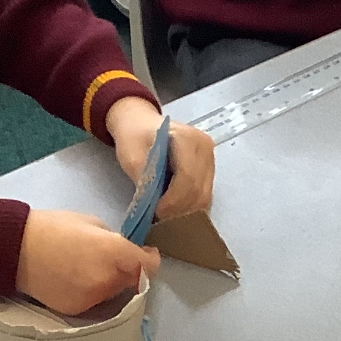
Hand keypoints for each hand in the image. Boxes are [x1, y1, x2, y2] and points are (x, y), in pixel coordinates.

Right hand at [16, 210, 158, 315]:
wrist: (15, 249)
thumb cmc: (53, 228)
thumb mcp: (91, 223)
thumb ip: (114, 240)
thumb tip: (125, 252)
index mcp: (114, 253)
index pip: (149, 267)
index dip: (150, 260)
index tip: (146, 254)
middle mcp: (107, 280)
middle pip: (132, 281)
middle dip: (128, 271)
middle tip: (113, 258)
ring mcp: (92, 299)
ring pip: (114, 294)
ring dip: (110, 282)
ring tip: (89, 267)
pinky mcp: (77, 310)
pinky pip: (95, 302)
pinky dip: (92, 292)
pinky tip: (75, 279)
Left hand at [107, 96, 216, 220]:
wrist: (140, 123)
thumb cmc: (134, 136)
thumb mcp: (131, 156)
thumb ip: (143, 178)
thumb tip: (152, 204)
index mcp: (187, 138)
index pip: (187, 178)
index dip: (173, 200)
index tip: (156, 212)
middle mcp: (205, 146)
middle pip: (198, 190)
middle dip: (179, 208)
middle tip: (159, 217)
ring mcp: (210, 157)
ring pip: (204, 195)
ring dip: (185, 209)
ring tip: (165, 213)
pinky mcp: (209, 168)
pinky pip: (204, 194)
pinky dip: (189, 205)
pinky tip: (173, 207)